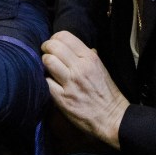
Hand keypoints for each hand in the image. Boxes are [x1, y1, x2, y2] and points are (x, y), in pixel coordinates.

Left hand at [41, 31, 129, 148]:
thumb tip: (79, 48)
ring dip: (44, 63)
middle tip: (46, 54)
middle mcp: (80, 68)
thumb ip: (89, 56)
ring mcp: (70, 83)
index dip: (55, 39)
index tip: (54, 46)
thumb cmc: (107, 93)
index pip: (65, 37)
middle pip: (53, 47)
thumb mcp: (101, 68)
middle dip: (46, 48)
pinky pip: (45, 82)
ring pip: (47, 61)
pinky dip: (45, 80)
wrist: (111, 118)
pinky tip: (49, 82)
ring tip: (47, 68)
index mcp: (90, 58)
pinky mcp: (62, 98)